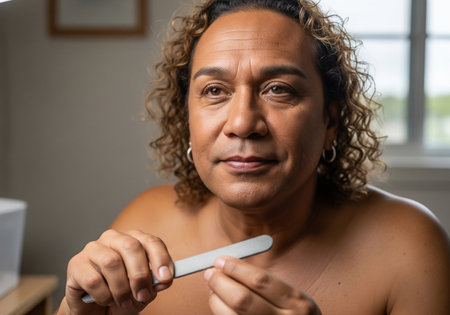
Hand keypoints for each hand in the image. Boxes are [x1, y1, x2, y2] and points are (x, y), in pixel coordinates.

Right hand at [59, 229, 173, 314]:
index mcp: (133, 239)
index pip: (151, 241)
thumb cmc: (122, 294)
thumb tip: (163, 278)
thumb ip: (154, 283)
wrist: (96, 310)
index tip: (167, 278)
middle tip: (143, 295)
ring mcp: (93, 249)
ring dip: (121, 288)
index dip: (161, 258)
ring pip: (112, 262)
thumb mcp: (143, 291)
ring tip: (123, 300)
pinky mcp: (76, 264)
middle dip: (140, 274)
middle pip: (131, 246)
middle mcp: (113, 238)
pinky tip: (105, 299)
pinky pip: (94, 279)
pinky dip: (104, 295)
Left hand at [204, 256, 320, 314]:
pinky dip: (221, 313)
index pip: (260, 280)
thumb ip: (266, 285)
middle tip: (210, 274)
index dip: (236, 268)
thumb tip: (229, 267)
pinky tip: (220, 306)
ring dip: (216, 300)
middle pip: (243, 299)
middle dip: (221, 283)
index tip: (221, 261)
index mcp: (297, 303)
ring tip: (213, 290)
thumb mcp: (293, 299)